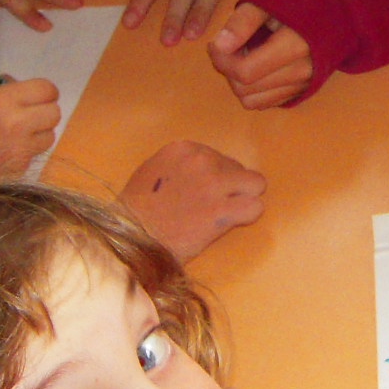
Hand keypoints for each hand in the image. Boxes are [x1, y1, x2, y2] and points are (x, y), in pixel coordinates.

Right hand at [0, 78, 60, 174]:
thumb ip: (1, 93)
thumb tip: (21, 88)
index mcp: (1, 101)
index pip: (46, 89)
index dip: (43, 91)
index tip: (35, 95)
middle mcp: (16, 125)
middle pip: (54, 113)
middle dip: (44, 111)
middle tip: (28, 113)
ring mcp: (19, 152)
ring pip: (49, 137)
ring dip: (38, 133)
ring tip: (15, 133)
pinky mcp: (18, 172)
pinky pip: (34, 156)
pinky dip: (25, 152)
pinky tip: (3, 152)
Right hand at [121, 140, 266, 262]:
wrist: (133, 239)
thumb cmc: (135, 211)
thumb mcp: (151, 172)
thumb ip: (178, 165)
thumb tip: (198, 170)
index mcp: (182, 148)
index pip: (217, 155)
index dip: (214, 175)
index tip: (203, 192)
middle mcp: (201, 160)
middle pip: (237, 168)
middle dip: (229, 187)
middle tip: (214, 206)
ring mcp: (214, 183)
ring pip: (255, 183)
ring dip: (244, 198)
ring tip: (229, 213)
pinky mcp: (223, 210)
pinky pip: (255, 206)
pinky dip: (248, 216)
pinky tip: (233, 223)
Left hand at [209, 4, 313, 110]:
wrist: (333, 8)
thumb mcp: (267, 0)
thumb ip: (241, 22)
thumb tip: (218, 46)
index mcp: (294, 46)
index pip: (244, 71)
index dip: (221, 60)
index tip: (215, 43)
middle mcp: (302, 72)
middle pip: (245, 89)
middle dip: (227, 69)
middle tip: (228, 47)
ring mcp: (303, 84)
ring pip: (252, 100)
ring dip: (238, 81)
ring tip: (244, 55)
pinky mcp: (302, 91)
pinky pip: (266, 102)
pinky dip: (252, 89)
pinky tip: (257, 65)